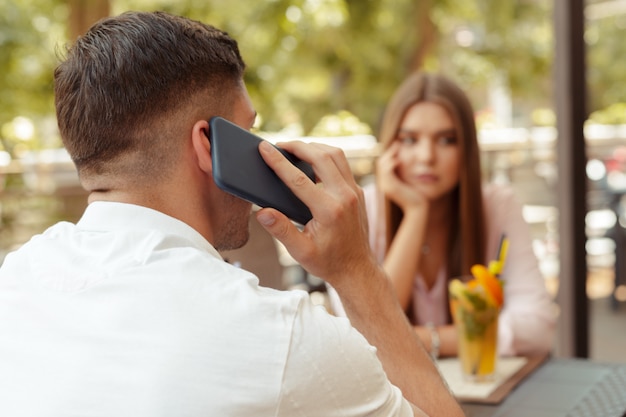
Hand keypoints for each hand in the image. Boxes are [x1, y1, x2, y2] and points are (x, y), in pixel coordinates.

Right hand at [255, 140, 375, 287]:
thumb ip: (281, 230)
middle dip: (298, 146)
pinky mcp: (358, 191)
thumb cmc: (328, 262)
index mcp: (329, 210)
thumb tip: (261, 212)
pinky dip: (325, 157)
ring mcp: (355, 192)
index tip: (264, 148)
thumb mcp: (300, 252)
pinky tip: (311, 161)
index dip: (278, 162)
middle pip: (321, 156)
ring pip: (335, 155)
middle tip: (278, 145)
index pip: (298, 178)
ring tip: (294, 149)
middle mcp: (345, 196)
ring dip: (313, 147)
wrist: (357, 269)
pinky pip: (342, 164)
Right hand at [376, 141, 427, 213]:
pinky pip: (386, 171)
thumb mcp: (408, 179)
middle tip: (397, 143)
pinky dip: (391, 163)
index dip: (389, 153)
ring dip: (390, 155)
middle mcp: (383, 184)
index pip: (383, 164)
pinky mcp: (390, 187)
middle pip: (381, 162)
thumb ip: (404, 171)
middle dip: (389, 152)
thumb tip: (403, 158)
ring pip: (382, 165)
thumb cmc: (416, 193)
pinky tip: (399, 159)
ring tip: (398, 148)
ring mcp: (386, 186)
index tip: (397, 144)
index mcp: (387, 182)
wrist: (418, 207)